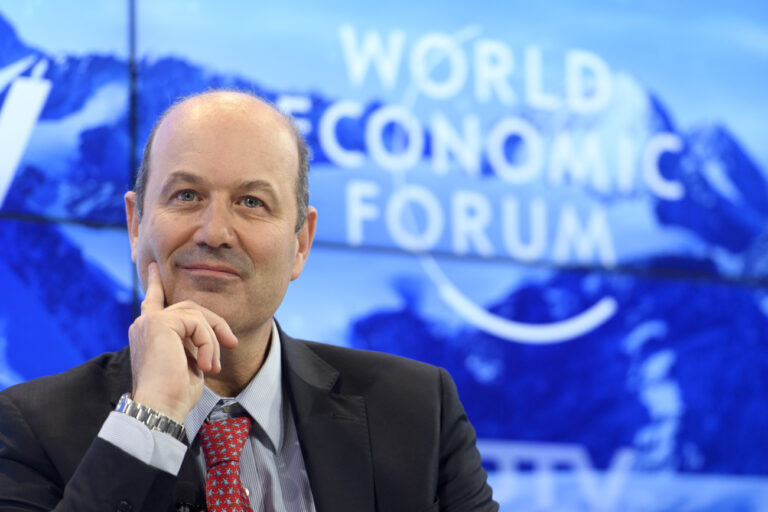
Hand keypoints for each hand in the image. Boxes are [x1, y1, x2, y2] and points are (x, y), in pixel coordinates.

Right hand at [128, 262, 237, 421]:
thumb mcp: (189, 362)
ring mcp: (150, 321)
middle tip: (232, 343)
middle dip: (215, 325)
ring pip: (196, 315)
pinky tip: (206, 365)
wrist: (160, 408)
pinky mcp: (159, 322)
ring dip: (212, 340)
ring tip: (212, 366)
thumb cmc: (175, 394)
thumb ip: (193, 342)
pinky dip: (208, 343)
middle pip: (190, 308)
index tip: (155, 268)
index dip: (156, 284)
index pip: (154, 301)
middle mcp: (144, 323)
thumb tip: (210, 336)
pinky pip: (197, 323)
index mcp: (148, 332)